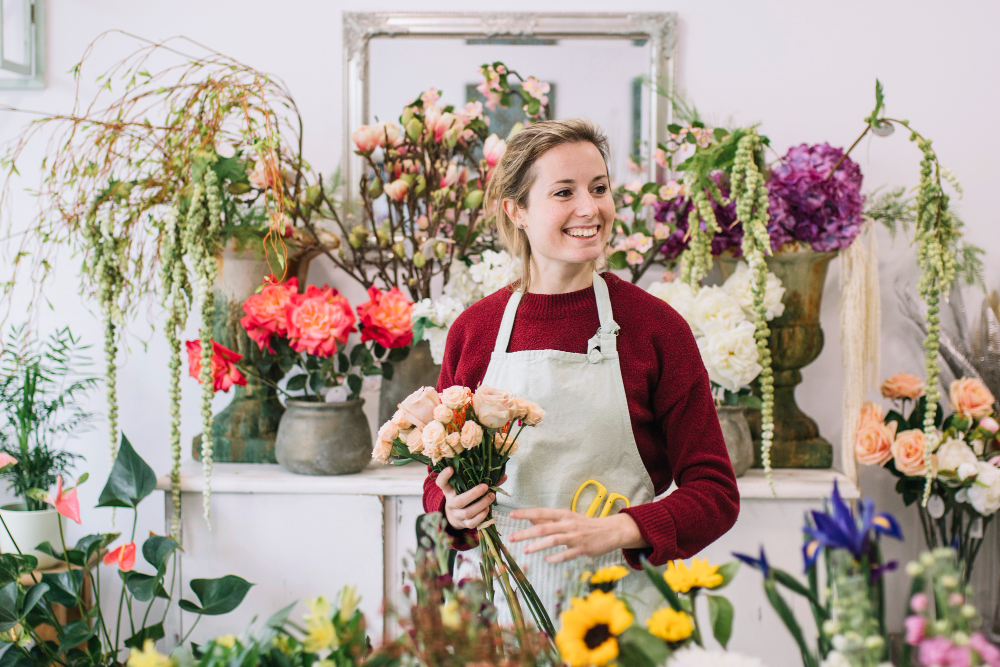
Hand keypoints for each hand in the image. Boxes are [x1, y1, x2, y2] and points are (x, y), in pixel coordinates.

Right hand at [436, 467, 506, 530]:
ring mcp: (456, 515)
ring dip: (481, 505)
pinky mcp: (463, 524)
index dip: (444, 476)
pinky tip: (487, 509)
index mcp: (449, 490)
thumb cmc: (464, 495)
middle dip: (473, 494)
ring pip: (467, 513)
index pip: (441, 482)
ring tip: (491, 497)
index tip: (451, 468)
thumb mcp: (467, 487)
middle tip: (485, 487)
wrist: (456, 515)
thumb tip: (504, 476)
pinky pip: (472, 523)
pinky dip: (481, 516)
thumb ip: (483, 480)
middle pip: (459, 501)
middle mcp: (450, 503)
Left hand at [507, 508, 647, 563]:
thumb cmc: (585, 524)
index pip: (541, 512)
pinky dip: (556, 557)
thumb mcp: (567, 518)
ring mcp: (575, 537)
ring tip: (525, 550)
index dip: (526, 513)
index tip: (511, 514)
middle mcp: (568, 524)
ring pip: (554, 540)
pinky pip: (567, 554)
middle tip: (511, 537)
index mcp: (564, 514)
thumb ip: (549, 519)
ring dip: (538, 545)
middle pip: (544, 527)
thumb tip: (530, 517)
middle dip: (526, 532)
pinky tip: (546, 559)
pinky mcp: (582, 549)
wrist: (610, 531)